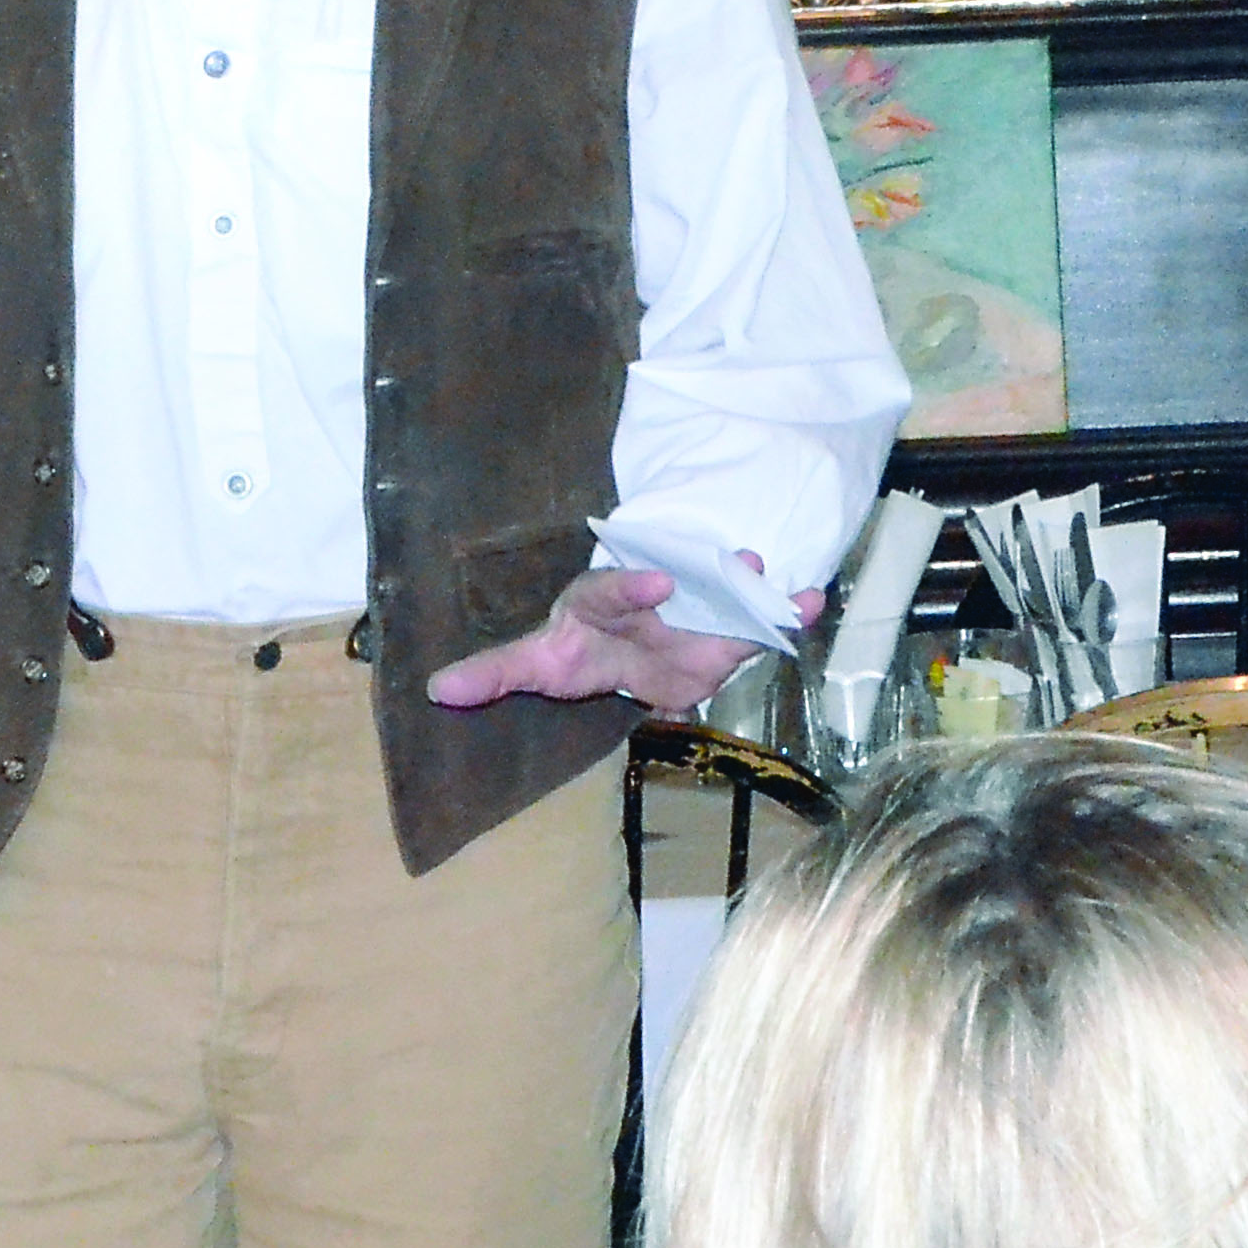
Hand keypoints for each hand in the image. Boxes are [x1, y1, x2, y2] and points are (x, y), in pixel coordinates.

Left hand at [424, 559, 827, 716]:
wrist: (625, 658)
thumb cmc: (579, 652)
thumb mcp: (536, 662)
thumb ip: (494, 673)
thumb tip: (435, 689)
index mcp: (600, 602)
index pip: (611, 589)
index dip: (632, 586)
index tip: (657, 584)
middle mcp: (653, 600)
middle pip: (684, 582)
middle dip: (710, 574)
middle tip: (740, 558)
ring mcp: (692, 614)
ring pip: (723, 595)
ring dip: (752, 586)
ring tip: (778, 573)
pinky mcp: (725, 637)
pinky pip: (757, 623)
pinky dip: (786, 611)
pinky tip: (811, 603)